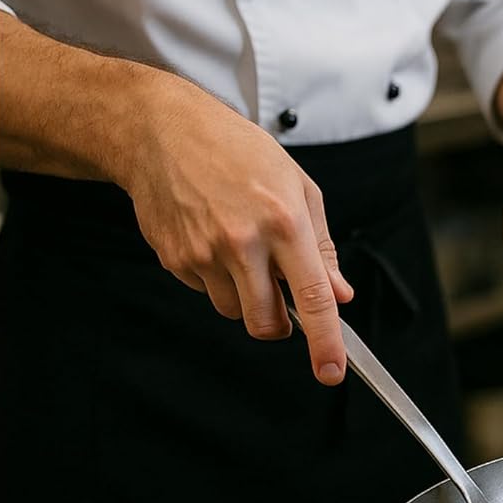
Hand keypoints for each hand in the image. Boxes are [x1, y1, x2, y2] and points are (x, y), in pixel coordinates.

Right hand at [127, 82, 352, 383]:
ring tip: (240, 246)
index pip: (312, 297)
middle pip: (266, 323)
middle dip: (279, 324)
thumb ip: (323, 245)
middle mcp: (243, 242)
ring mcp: (204, 254)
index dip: (325, 342)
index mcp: (284, 222)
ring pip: (234, 311)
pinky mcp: (175, 259)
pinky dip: (216, 277)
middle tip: (280, 295)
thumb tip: (340, 294)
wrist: (163, 131)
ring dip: (244, 296)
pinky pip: (206, 292)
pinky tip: (211, 236)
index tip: (331, 371)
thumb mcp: (297, 185)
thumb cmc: (237, 151)